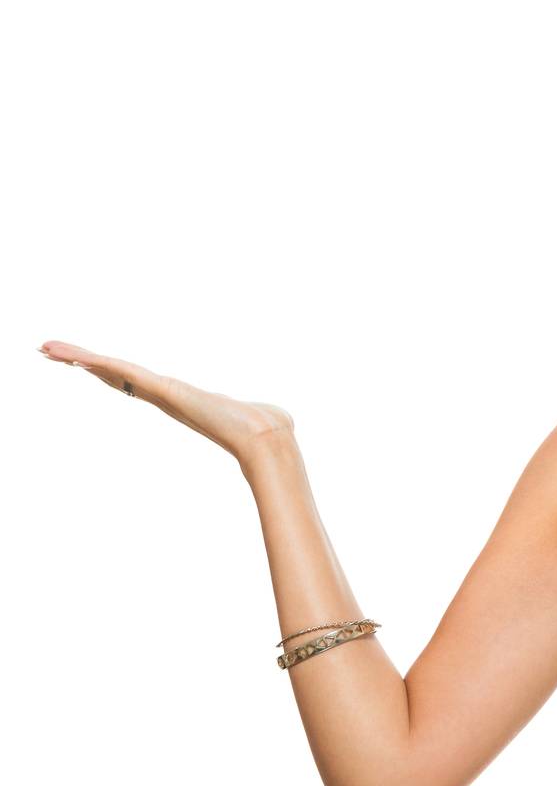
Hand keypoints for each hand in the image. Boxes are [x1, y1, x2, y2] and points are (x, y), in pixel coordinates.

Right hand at [38, 340, 295, 461]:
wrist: (264, 437)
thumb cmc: (266, 427)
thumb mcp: (258, 413)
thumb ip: (261, 413)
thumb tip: (282, 419)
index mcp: (180, 397)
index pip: (137, 380)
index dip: (111, 372)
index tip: (87, 364)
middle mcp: (166, 396)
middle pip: (114, 374)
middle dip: (82, 362)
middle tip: (48, 351)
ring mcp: (162, 394)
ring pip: (112, 371)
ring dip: (79, 357)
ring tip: (46, 348)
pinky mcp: (165, 391)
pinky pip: (125, 372)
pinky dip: (99, 362)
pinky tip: (76, 356)